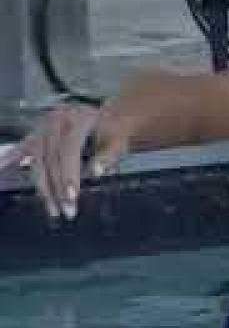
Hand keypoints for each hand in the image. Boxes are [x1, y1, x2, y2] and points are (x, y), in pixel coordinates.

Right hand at [0, 102, 129, 219]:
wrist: (106, 118)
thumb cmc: (113, 131)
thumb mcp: (118, 139)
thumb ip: (108, 155)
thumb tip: (96, 172)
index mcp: (78, 117)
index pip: (69, 149)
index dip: (69, 173)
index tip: (72, 195)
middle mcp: (57, 120)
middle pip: (51, 158)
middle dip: (57, 187)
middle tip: (66, 210)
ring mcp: (43, 127)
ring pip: (37, 161)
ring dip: (44, 187)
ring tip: (53, 209)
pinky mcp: (35, 134)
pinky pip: (20, 150)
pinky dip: (8, 160)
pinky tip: (0, 169)